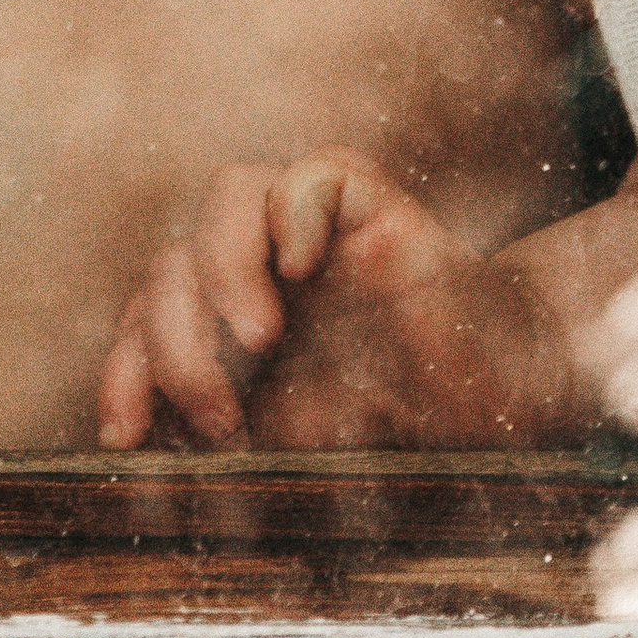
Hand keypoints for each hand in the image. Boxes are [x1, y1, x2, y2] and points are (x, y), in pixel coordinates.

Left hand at [96, 149, 588, 451]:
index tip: (125, 438)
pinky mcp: (370, 205)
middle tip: (219, 418)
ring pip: (226, 193)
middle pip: (171, 264)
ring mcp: (312, 231)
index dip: (124, 371)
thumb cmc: (411, 422)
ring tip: (259, 338)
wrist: (513, 394)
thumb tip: (153, 461)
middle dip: (174, 343)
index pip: (145, 321)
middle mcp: (261, 266)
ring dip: (221, 266)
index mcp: (232, 323)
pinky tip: (304, 266)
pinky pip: (311, 176)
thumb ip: (239, 438)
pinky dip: (292, 212)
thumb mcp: (310, 448)